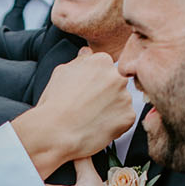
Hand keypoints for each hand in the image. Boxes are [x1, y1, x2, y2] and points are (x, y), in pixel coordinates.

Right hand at [10, 52, 134, 176]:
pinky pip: (125, 119)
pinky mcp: (129, 117)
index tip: (86, 90)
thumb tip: (87, 53)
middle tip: (88, 105)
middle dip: (105, 93)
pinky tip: (98, 125)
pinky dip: (115, 123)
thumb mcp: (61, 72)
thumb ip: (80, 60)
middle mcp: (117, 76)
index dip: (94, 81)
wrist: (56, 132)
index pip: (105, 67)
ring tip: (91, 116)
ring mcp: (125, 97)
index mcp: (101, 61)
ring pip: (121, 101)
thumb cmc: (55, 104)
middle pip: (115, 83)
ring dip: (111, 107)